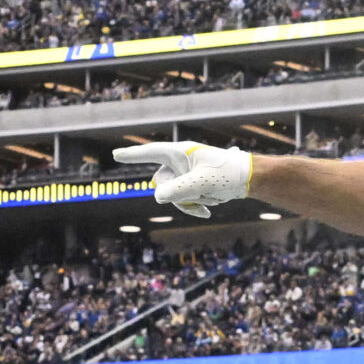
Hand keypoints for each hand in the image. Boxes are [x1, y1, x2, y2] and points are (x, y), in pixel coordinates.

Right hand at [111, 141, 252, 218]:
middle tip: (202, 193)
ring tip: (211, 198)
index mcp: (180, 152)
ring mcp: (184, 174)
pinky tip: (208, 210)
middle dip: (180, 194)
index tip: (116, 154)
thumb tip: (157, 197)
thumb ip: (179, 189)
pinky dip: (194, 206)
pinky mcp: (191, 185)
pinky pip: (183, 200)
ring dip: (190, 201)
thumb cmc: (227, 172)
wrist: (247, 180)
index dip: (132, 155)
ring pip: (172, 196)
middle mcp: (179, 162)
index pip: (150, 152)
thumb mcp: (202, 182)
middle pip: (162, 184)